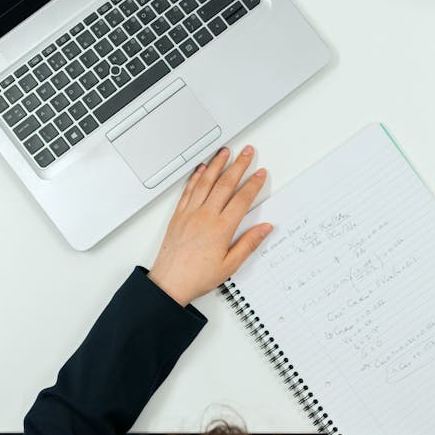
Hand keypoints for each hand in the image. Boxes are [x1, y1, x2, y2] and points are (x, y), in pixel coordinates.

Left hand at [148, 146, 272, 305]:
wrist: (169, 283)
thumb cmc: (197, 276)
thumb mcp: (230, 265)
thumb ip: (249, 244)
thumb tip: (265, 229)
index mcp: (221, 229)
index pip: (241, 199)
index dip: (253, 184)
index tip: (260, 173)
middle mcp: (205, 216)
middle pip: (225, 184)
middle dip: (239, 165)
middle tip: (247, 152)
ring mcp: (190, 213)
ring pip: (206, 182)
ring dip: (217, 164)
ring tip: (225, 151)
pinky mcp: (178, 215)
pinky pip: (189, 190)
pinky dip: (196, 176)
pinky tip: (202, 168)